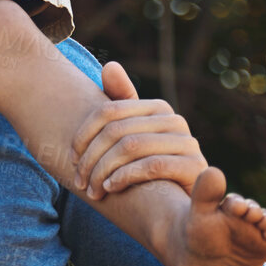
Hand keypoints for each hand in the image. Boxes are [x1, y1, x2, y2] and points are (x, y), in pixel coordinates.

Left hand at [72, 61, 206, 200]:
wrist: (183, 199)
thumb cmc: (151, 163)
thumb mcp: (134, 133)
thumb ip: (120, 101)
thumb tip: (110, 66)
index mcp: (158, 107)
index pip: (108, 111)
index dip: (83, 134)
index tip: (71, 157)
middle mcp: (175, 120)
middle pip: (117, 131)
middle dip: (91, 158)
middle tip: (78, 181)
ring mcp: (188, 142)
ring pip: (131, 147)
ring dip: (104, 171)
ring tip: (92, 189)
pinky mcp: (194, 166)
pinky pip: (151, 166)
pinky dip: (126, 176)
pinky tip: (111, 187)